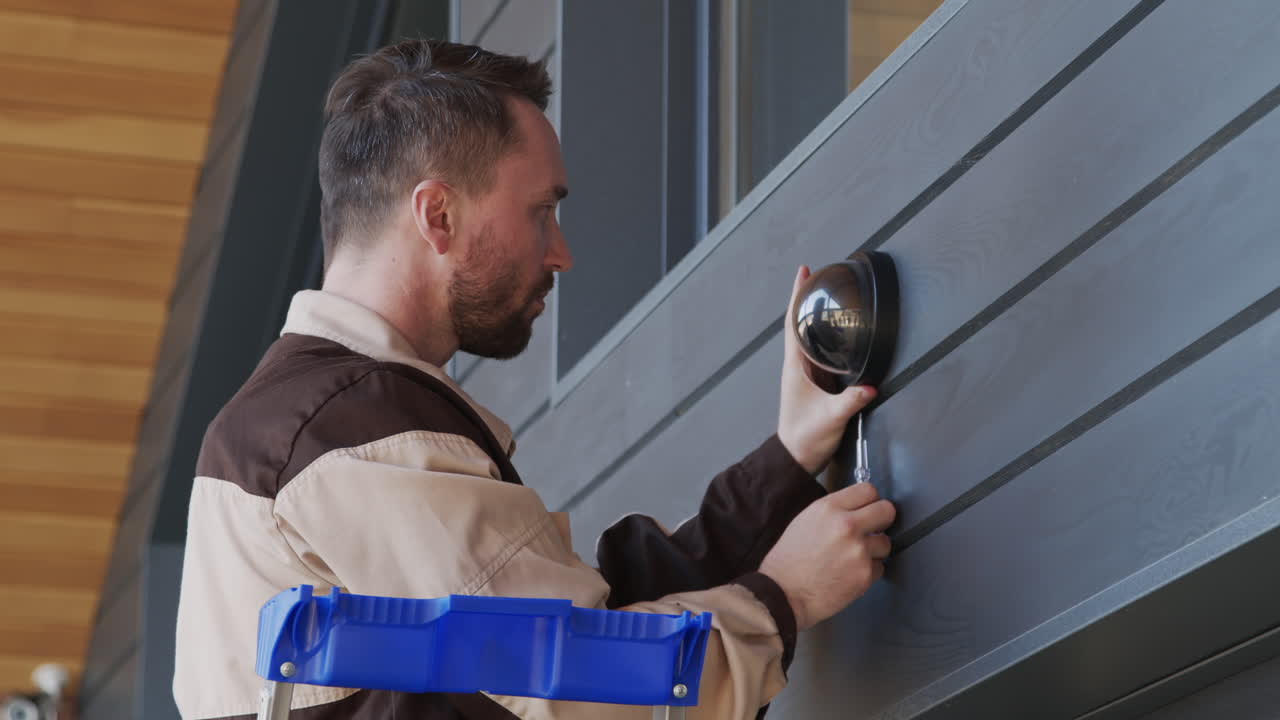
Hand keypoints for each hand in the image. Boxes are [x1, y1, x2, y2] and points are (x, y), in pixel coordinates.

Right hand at [759, 482, 894, 630]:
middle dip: (882, 521)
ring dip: (874, 550)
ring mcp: (858, 550)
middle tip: (872, 530)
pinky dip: (868, 572)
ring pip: (886, 542)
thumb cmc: (789, 560)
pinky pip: (879, 567)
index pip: (868, 490)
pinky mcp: (865, 574)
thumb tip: (858, 510)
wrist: (783, 593)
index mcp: (829, 508)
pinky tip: (848, 574)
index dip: (870, 501)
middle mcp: (846, 525)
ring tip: (852, 558)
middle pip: (886, 511)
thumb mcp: (806, 520)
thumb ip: (834, 512)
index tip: (868, 510)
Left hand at [778, 265, 876, 473]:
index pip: (792, 323)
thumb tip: (868, 386)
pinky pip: (820, 353)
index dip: (797, 296)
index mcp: (795, 367)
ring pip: (809, 338)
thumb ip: (850, 401)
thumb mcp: (829, 418)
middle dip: (808, 299)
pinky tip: (837, 334)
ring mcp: (806, 375)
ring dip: (816, 317)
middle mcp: (798, 367)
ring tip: (827, 297)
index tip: (804, 272)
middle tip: (819, 276)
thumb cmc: (805, 438)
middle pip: (800, 324)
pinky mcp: (816, 384)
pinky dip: (825, 337)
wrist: (796, 459)